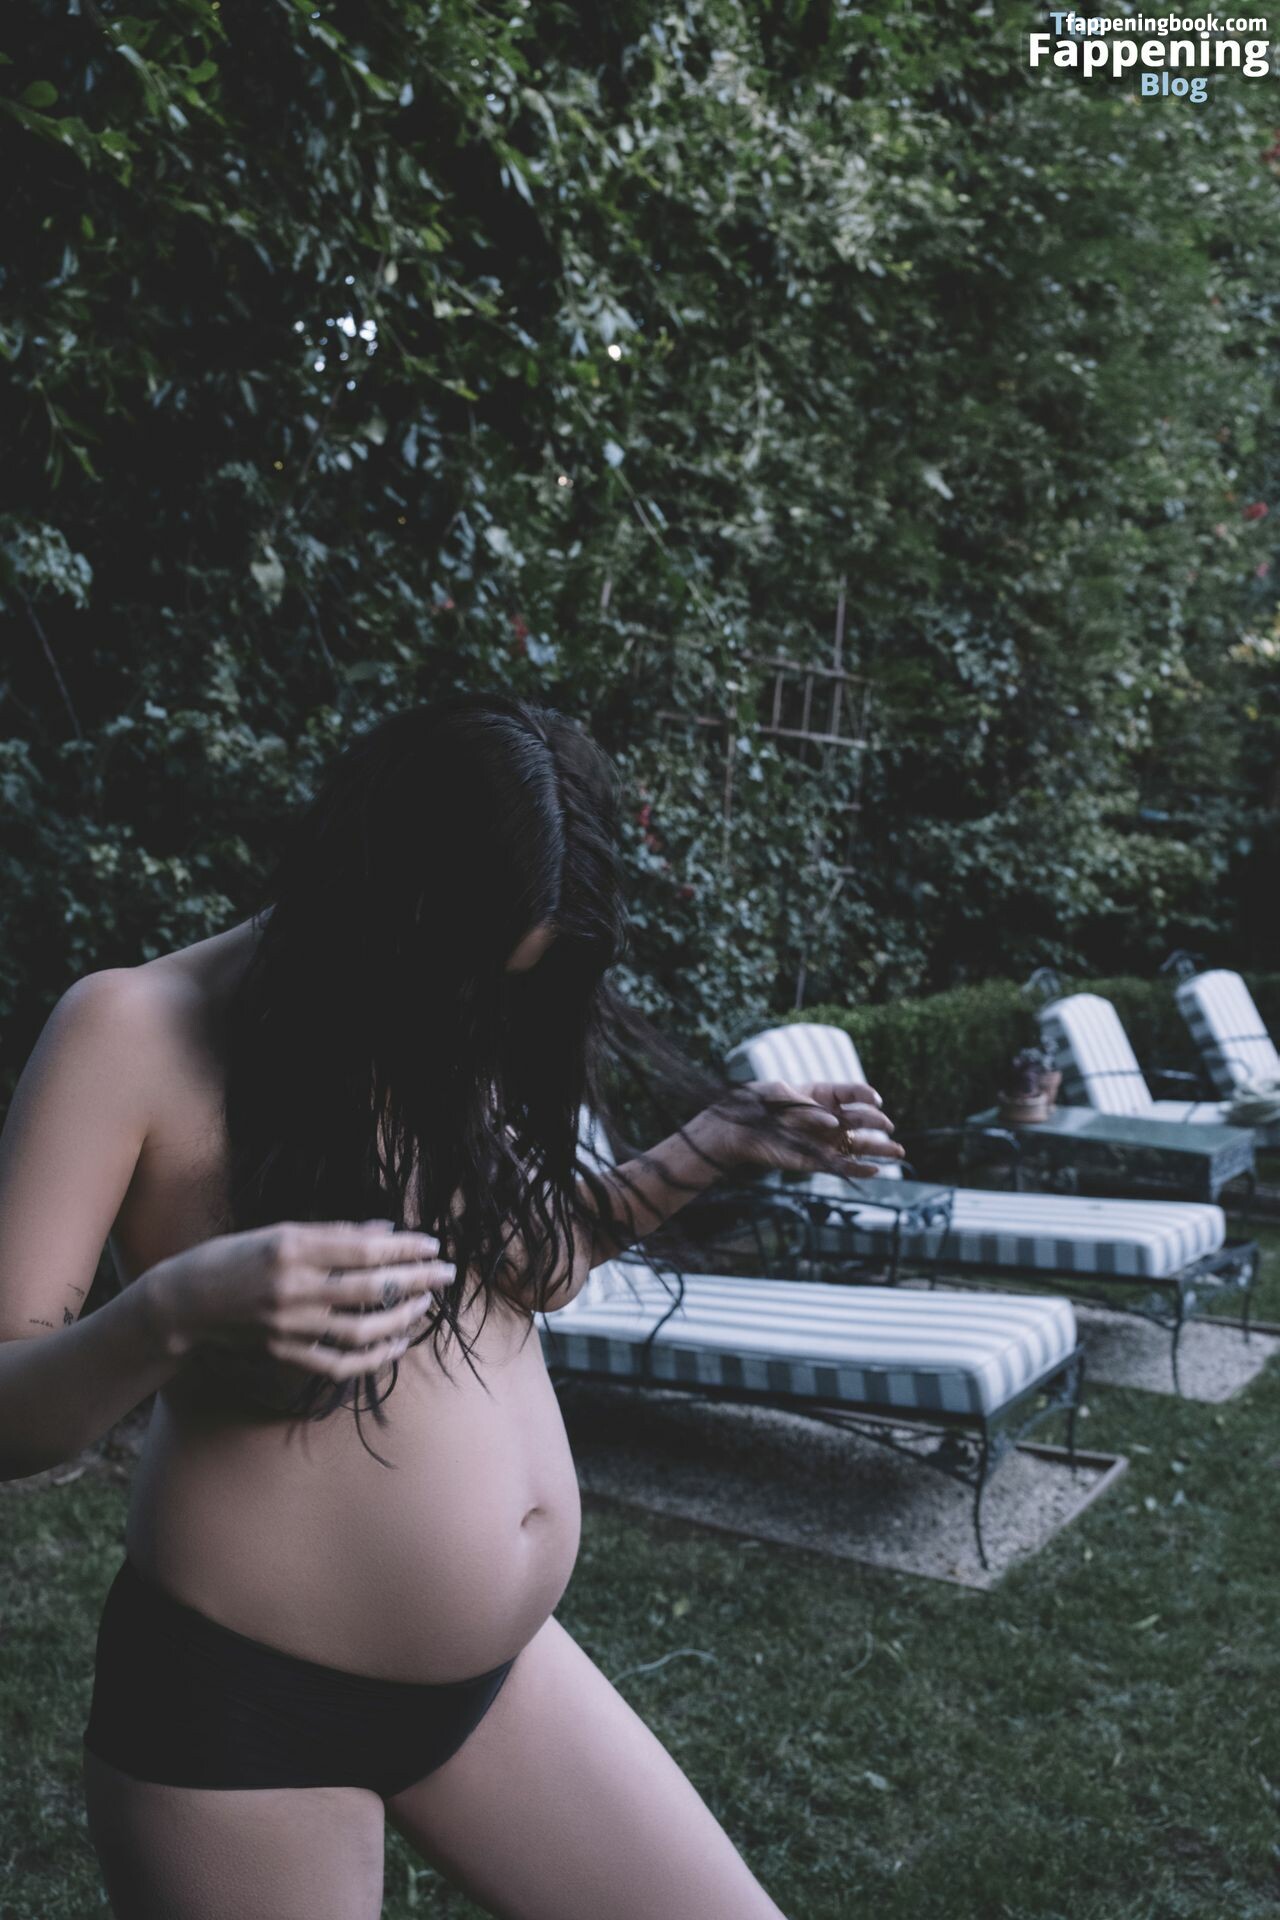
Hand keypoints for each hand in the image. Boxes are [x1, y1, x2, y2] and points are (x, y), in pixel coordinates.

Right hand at [140, 1221, 454, 1379]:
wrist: (182, 1303)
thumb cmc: (231, 1257)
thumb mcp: (277, 1231)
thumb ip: (332, 1234)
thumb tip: (385, 1231)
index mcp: (290, 1249)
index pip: (362, 1250)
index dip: (402, 1249)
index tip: (432, 1244)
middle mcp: (292, 1289)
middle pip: (368, 1288)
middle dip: (415, 1280)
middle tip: (446, 1273)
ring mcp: (289, 1326)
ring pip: (360, 1329)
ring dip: (400, 1318)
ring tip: (425, 1304)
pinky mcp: (284, 1353)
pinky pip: (339, 1362)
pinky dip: (374, 1357)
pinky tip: (397, 1344)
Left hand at [695, 1079, 905, 1178]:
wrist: (738, 1129)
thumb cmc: (758, 1103)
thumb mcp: (777, 1093)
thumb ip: (805, 1106)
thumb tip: (830, 1121)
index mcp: (823, 1095)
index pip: (852, 1092)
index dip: (866, 1095)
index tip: (875, 1099)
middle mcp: (829, 1118)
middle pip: (862, 1120)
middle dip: (878, 1123)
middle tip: (889, 1127)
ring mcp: (825, 1139)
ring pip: (858, 1145)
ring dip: (879, 1150)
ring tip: (899, 1153)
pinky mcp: (815, 1160)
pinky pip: (841, 1166)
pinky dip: (858, 1170)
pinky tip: (875, 1170)